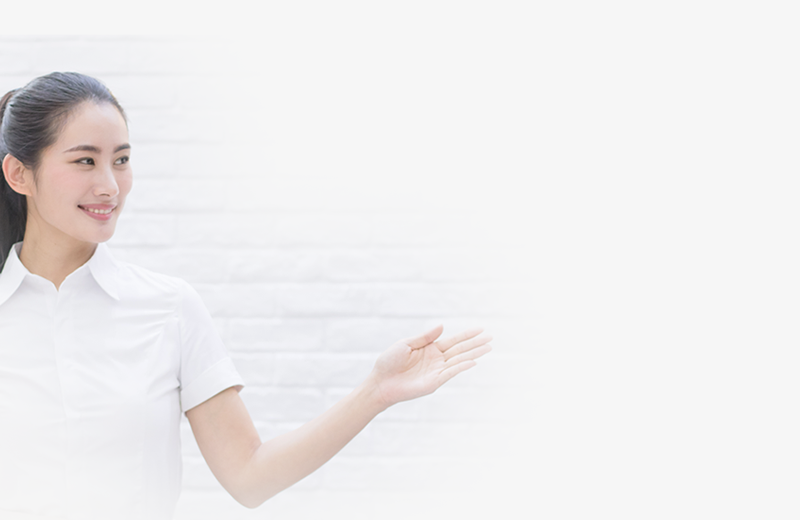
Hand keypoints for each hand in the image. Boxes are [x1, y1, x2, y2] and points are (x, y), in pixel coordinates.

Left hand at [368, 325, 492, 408]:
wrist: (380, 382)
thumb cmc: (389, 362)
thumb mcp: (406, 344)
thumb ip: (425, 337)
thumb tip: (443, 326)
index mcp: (431, 349)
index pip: (453, 340)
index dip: (467, 335)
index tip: (481, 329)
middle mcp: (437, 360)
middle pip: (460, 349)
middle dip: (475, 343)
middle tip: (491, 337)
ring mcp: (437, 371)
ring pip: (459, 360)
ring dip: (474, 354)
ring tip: (488, 348)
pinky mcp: (434, 382)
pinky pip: (450, 373)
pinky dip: (461, 367)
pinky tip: (473, 361)